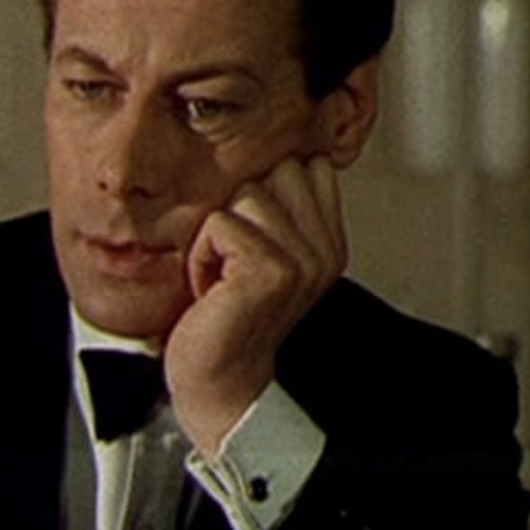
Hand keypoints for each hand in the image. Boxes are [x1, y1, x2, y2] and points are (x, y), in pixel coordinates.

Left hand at [164, 154, 347, 455]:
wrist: (217, 380)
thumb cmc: (224, 316)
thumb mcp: (260, 251)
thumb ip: (277, 206)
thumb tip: (266, 148)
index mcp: (328, 241)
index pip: (304, 162)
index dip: (263, 192)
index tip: (251, 245)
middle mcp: (324, 250)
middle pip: (277, 168)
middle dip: (240, 207)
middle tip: (234, 260)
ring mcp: (303, 260)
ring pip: (246, 194)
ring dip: (216, 234)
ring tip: (222, 276)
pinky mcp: (272, 271)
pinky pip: (221, 223)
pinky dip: (202, 254)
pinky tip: (212, 288)